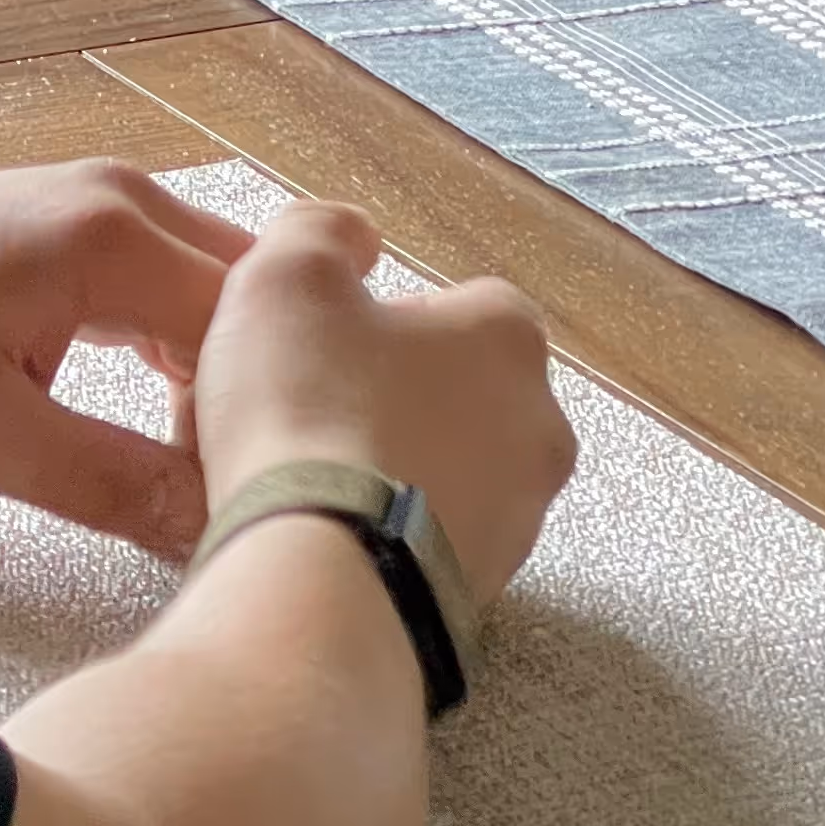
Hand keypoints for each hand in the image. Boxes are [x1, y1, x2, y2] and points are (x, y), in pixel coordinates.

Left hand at [0, 162, 252, 558]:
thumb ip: (105, 481)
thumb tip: (212, 529)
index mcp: (112, 240)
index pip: (256, 329)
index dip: (264, 418)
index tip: (241, 494)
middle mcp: (132, 200)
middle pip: (262, 300)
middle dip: (265, 391)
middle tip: (235, 481)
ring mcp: (116, 202)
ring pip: (230, 293)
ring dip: (229, 374)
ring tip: (202, 462)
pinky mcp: (96, 222)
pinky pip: (186, 284)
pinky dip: (194, 351)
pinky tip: (173, 422)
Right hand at [189, 204, 572, 604]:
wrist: (320, 578)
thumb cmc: (309, 410)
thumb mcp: (286, 276)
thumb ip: (322, 231)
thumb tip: (350, 236)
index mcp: (508, 339)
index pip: (461, 303)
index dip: (385, 315)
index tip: (326, 340)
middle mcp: (538, 428)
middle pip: (459, 390)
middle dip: (393, 394)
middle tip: (312, 407)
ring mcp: (519, 521)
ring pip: (449, 470)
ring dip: (394, 466)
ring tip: (311, 478)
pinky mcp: (486, 594)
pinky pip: (432, 542)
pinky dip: (389, 533)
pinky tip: (326, 534)